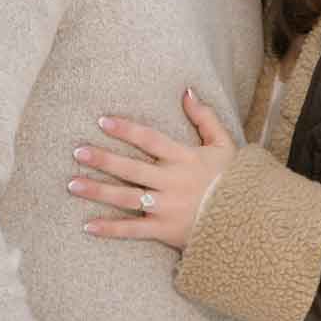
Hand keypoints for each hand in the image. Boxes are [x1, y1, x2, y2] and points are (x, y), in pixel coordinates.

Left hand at [72, 88, 237, 249]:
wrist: (248, 219)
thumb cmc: (233, 180)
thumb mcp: (224, 144)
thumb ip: (205, 117)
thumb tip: (186, 91)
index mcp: (184, 158)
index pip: (149, 139)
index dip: (126, 129)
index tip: (102, 120)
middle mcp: (171, 181)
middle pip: (130, 168)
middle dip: (102, 158)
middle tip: (77, 151)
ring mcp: (166, 207)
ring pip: (125, 197)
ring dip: (97, 190)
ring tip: (72, 183)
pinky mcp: (164, 230)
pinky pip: (133, 229)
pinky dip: (110, 229)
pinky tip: (87, 225)